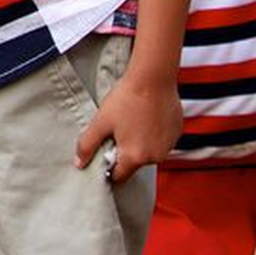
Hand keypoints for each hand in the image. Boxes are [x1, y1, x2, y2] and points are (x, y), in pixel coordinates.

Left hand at [74, 68, 180, 183]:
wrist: (152, 78)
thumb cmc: (127, 98)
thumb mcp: (100, 122)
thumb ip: (87, 145)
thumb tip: (79, 163)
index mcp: (135, 157)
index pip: (118, 176)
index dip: (107, 168)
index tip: (104, 154)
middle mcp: (155, 157)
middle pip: (134, 164)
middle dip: (123, 152)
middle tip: (116, 130)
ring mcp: (168, 146)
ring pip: (148, 153)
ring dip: (139, 143)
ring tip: (131, 121)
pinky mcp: (176, 134)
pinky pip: (160, 142)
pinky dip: (152, 135)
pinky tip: (144, 118)